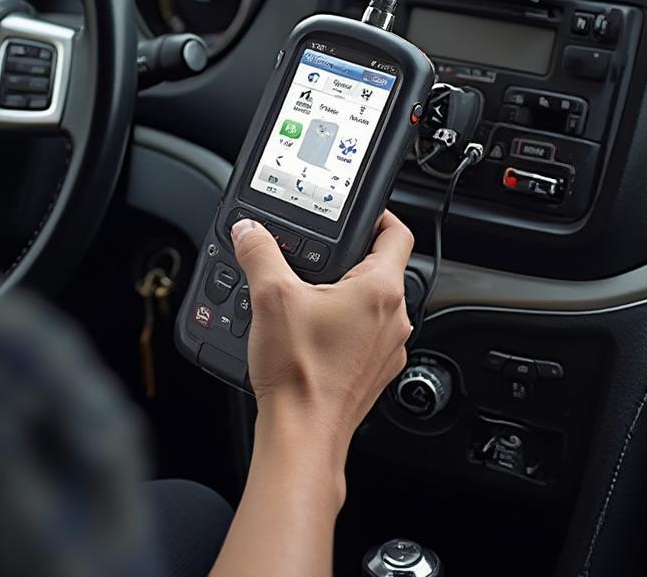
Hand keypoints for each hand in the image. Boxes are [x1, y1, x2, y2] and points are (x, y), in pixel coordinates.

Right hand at [231, 210, 413, 438]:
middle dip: (348, 255)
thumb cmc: (299, 373)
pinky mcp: (372, 371)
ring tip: (307, 291)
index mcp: (380, 290)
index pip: (397, 232)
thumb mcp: (270, 296)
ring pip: (371, 303)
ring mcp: (386, 348)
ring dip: (344, 292)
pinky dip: (342, 324)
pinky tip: (309, 329)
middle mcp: (393, 319)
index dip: (378, 214)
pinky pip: (364, 334)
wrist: (301, 435)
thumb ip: (259, 252)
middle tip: (317, 251)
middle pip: (381, 267)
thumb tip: (249, 230)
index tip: (358, 211)